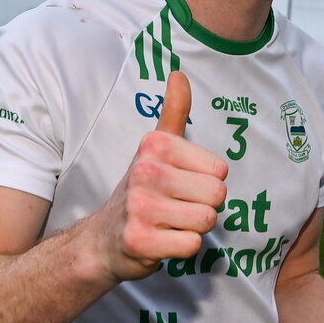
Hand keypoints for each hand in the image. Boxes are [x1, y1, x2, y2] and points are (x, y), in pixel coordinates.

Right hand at [87, 71, 227, 284]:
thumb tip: (179, 73)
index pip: (220, 171)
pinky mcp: (140, 240)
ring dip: (193, 228)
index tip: (179, 186)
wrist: (103, 239)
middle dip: (202, 208)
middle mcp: (146, 171)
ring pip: (206, 221)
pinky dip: (181, 249)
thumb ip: (173, 112)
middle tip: (175, 209)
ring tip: (169, 224)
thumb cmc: (141, 192)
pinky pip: (191, 245)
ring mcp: (140, 206)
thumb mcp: (155, 149)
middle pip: (217, 196)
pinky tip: (161, 242)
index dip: (205, 184)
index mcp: (155, 146)